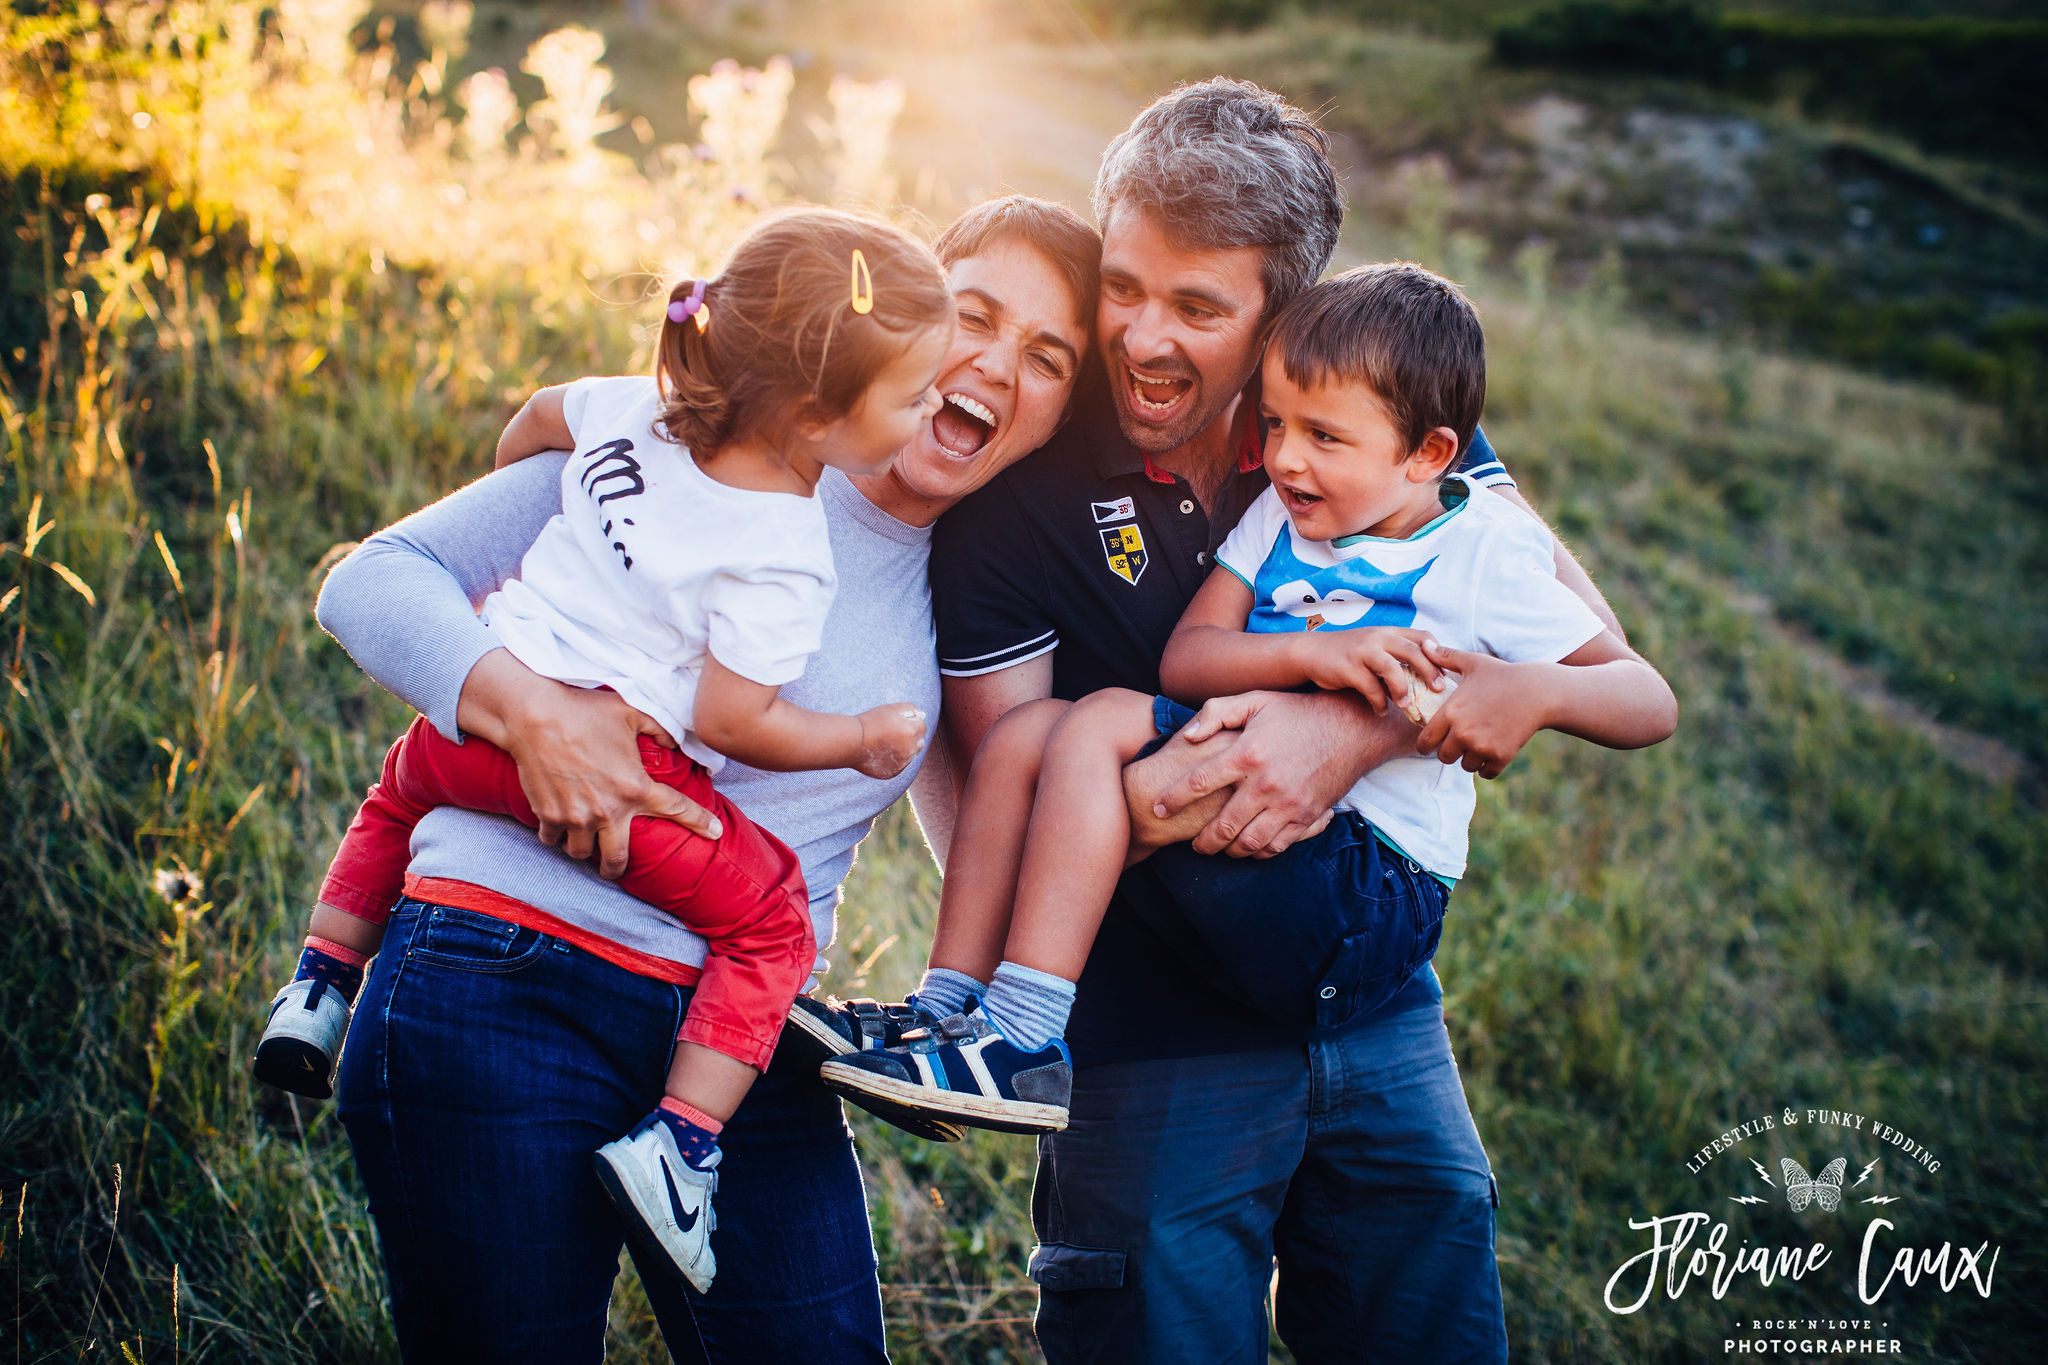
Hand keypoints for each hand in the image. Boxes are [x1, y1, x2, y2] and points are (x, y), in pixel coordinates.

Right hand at [463, 651, 721, 877]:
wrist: (534, 716)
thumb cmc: (584, 711)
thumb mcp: (630, 713)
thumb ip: (657, 729)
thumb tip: (674, 741)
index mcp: (635, 787)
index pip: (678, 810)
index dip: (700, 823)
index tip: (715, 834)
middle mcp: (608, 810)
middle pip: (616, 860)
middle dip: (616, 869)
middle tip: (615, 867)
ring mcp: (576, 817)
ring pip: (580, 854)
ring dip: (583, 849)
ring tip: (582, 839)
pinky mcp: (548, 816)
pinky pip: (552, 840)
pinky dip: (555, 835)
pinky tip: (556, 826)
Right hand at [854, 702, 927, 779]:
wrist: (852, 742)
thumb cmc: (870, 722)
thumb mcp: (891, 709)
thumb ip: (910, 708)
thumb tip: (920, 714)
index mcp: (911, 731)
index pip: (922, 726)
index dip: (912, 723)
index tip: (901, 722)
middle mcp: (910, 749)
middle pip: (919, 742)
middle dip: (912, 737)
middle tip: (896, 733)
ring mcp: (902, 763)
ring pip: (910, 755)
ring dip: (903, 749)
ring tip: (885, 742)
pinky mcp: (893, 772)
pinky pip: (899, 765)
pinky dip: (894, 760)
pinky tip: (881, 752)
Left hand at [1154, 690, 1380, 857]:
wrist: (1353, 728)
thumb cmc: (1298, 712)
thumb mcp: (1256, 701)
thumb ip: (1216, 713)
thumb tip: (1188, 737)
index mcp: (1247, 753)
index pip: (1198, 783)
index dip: (1173, 799)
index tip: (1158, 808)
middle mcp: (1266, 783)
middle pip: (1222, 826)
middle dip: (1201, 841)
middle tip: (1193, 844)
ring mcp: (1289, 804)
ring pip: (1248, 844)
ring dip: (1229, 851)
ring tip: (1220, 848)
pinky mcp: (1308, 817)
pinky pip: (1277, 847)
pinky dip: (1259, 852)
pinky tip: (1251, 845)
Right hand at [1297, 626, 1444, 714]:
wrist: (1312, 652)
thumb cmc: (1349, 654)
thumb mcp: (1375, 647)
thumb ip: (1397, 657)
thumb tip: (1426, 681)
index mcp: (1389, 632)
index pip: (1423, 636)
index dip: (1439, 653)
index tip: (1447, 673)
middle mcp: (1378, 637)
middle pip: (1414, 651)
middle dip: (1430, 671)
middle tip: (1438, 689)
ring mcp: (1363, 651)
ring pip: (1392, 669)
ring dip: (1402, 690)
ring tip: (1405, 705)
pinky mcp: (1348, 668)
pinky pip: (1370, 688)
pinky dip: (1379, 703)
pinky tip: (1380, 712)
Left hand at [1413, 643, 1552, 778]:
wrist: (1538, 691)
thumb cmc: (1503, 675)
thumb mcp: (1473, 662)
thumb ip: (1445, 657)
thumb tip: (1424, 644)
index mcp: (1451, 712)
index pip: (1425, 742)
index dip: (1427, 743)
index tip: (1433, 742)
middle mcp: (1463, 733)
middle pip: (1444, 757)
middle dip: (1449, 751)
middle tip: (1459, 742)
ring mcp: (1482, 747)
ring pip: (1465, 766)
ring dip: (1470, 759)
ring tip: (1479, 744)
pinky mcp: (1501, 757)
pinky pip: (1486, 773)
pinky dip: (1488, 767)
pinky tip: (1493, 751)